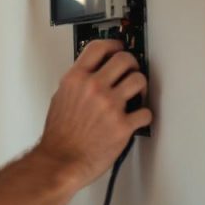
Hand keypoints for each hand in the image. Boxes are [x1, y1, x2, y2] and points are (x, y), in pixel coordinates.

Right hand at [36, 40, 151, 189]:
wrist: (61, 160)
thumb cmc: (59, 135)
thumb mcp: (60, 98)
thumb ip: (77, 83)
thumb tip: (91, 74)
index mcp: (76, 79)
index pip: (99, 47)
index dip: (113, 44)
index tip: (118, 47)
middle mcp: (94, 88)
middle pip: (124, 59)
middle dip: (131, 64)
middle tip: (130, 71)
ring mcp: (110, 106)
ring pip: (139, 80)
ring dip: (140, 86)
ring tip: (136, 93)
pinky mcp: (123, 125)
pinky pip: (145, 112)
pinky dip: (143, 115)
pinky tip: (136, 117)